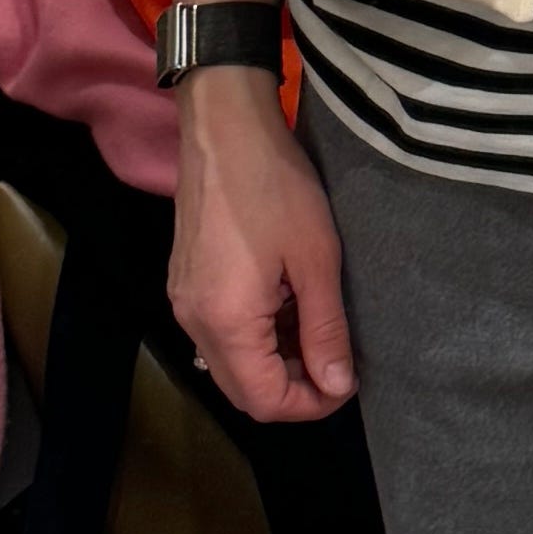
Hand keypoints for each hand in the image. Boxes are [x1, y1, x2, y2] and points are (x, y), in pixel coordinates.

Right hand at [169, 67, 357, 422]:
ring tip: (317, 328)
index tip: (347, 381)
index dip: (311, 404)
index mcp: (225, 322)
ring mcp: (184, 302)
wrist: (223, 128)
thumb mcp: (316, 261)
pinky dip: (257, 337)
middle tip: (336, 361)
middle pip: (243, 391)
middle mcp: (194, 322)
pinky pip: (220, 334)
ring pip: (231, 364)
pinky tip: (288, 306)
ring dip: (276, 362)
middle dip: (294, 388)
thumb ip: (325, 331)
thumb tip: (338, 385)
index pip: (264, 402)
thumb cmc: (275, 187)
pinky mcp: (186, 283)